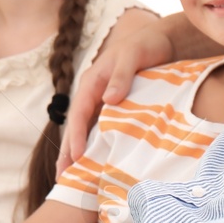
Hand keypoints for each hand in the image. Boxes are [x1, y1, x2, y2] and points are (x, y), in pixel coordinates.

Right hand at [58, 15, 176, 172]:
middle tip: (62, 179)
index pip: (79, 113)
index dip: (75, 135)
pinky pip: (102, 131)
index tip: (76, 157)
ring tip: (74, 180)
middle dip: (67, 153)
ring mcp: (102, 103)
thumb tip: (108, 99)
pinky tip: (98, 166)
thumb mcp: (132, 55)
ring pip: (87, 132)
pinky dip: (98, 148)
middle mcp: (93, 94)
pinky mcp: (115, 110)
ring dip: (79, 155)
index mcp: (91, 81)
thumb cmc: (145, 46)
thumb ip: (120, 76)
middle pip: (76, 127)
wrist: (161, 41)